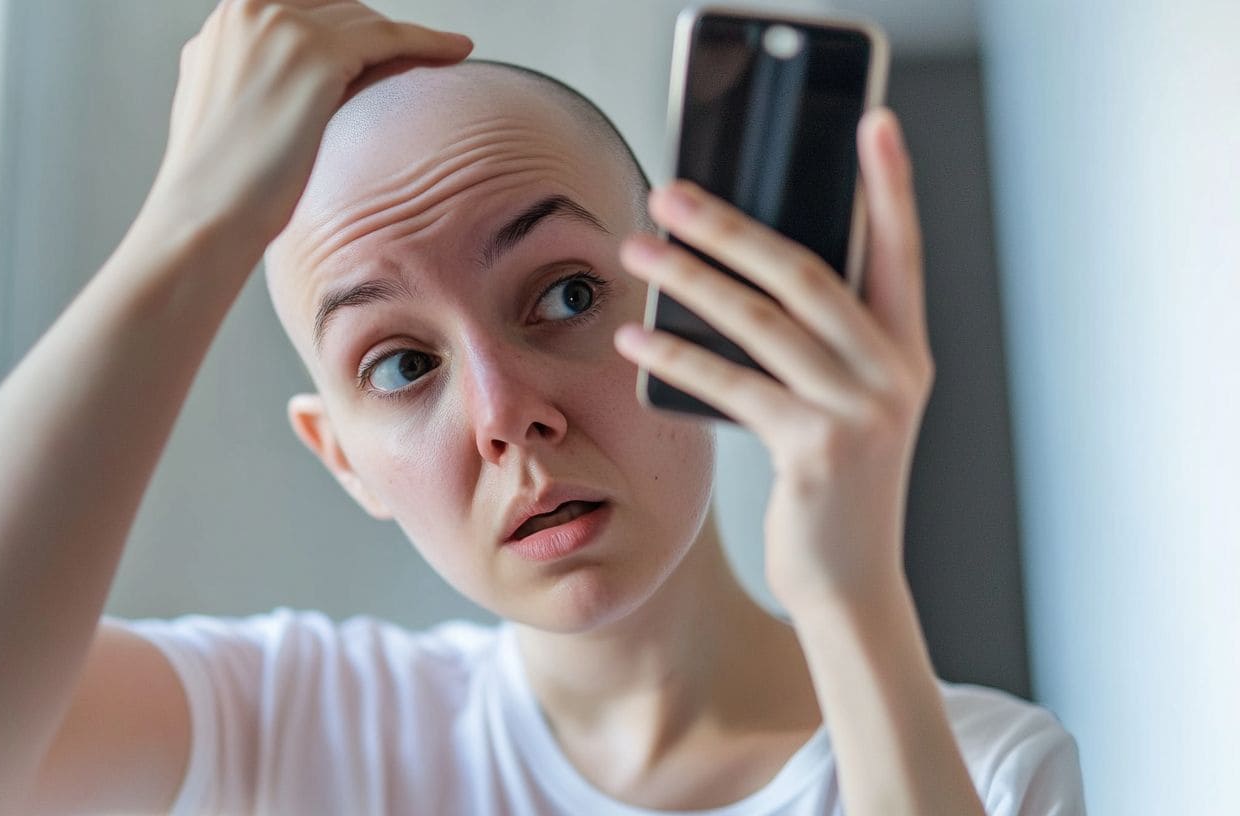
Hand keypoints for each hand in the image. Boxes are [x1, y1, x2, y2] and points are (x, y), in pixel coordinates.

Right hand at [141, 0, 472, 250]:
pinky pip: (389, 38)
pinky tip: (457, 50)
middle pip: (334, 7)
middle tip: (408, 57)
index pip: (300, 5)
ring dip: (403, 40)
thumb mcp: (221, 111)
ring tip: (439, 53)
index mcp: (224, 22)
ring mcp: (281, 27)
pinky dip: (428, 41)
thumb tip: (288, 90)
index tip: (370, 46)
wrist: (203, 215)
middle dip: (372, 34)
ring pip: (363, 20)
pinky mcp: (314, 53)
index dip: (340, 27)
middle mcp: (248, 11)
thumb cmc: (216, 189)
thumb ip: (251, 79)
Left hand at [613, 108, 934, 611]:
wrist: (850, 580)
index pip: (901, 250)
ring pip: (762, 322)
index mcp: (904, 351)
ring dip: (690, 278)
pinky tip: (633, 335)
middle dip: (732, 225)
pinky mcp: (816, 450)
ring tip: (636, 248)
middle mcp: (893, 372)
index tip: (875, 123)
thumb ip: (817, 346)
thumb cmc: (831, 485)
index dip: (889, 186)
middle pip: (806, 273)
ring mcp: (859, 412)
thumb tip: (738, 277)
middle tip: (672, 190)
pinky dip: (678, 356)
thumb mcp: (842, 407)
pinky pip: (734, 386)